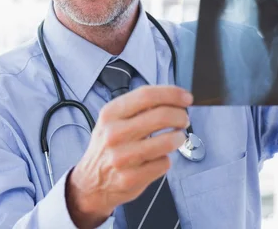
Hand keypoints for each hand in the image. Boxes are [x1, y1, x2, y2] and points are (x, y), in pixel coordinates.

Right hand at [65, 86, 192, 228]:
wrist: (91, 183)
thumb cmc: (108, 147)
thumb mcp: (113, 120)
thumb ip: (138, 107)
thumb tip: (173, 98)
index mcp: (110, 114)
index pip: (147, 95)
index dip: (172, 94)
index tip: (186, 98)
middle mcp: (114, 134)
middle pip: (161, 116)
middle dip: (181, 116)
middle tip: (184, 119)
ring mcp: (122, 157)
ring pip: (167, 141)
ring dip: (179, 137)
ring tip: (177, 138)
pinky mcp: (131, 178)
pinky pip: (164, 163)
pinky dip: (166, 159)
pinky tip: (158, 158)